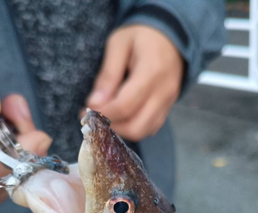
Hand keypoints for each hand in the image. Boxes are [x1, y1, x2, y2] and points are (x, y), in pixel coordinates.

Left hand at [84, 25, 183, 141]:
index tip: (85, 112)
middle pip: (136, 126)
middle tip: (93, 119)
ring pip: (143, 131)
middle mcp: (163, 92)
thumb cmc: (141, 36)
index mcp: (151, 72)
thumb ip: (107, 75)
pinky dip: (132, 128)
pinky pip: (150, 128)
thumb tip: (94, 103)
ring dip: (121, 130)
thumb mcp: (118, 45)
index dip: (103, 114)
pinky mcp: (168, 109)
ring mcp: (168, 103)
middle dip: (111, 127)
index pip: (125, 106)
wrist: (171, 36)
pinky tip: (120, 117)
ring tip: (105, 118)